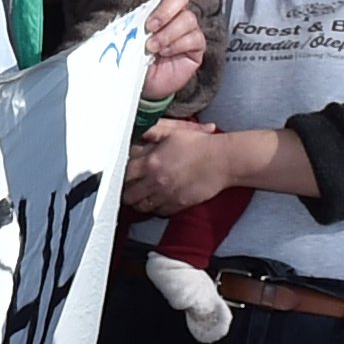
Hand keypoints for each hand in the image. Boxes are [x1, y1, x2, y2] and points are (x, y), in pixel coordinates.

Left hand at [124, 119, 238, 215]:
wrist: (222, 161)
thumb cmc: (200, 144)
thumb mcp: (173, 131)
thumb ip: (152, 131)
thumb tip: (138, 131)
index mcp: (151, 162)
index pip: (124, 174)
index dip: (121, 174)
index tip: (124, 173)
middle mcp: (155, 181)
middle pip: (128, 195)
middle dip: (127, 190)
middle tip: (129, 186)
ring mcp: (165, 196)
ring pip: (141, 207)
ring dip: (139, 201)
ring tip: (142, 194)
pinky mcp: (177, 205)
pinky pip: (158, 212)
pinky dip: (156, 208)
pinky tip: (158, 199)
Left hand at [139, 0, 206, 102]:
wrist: (142, 83)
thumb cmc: (135, 54)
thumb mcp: (133, 28)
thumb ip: (141, 5)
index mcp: (158, 2)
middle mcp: (176, 12)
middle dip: (165, 10)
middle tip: (149, 26)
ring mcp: (188, 28)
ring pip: (187, 18)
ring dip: (167, 33)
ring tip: (152, 47)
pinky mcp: (196, 46)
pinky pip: (194, 38)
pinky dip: (177, 45)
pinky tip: (165, 53)